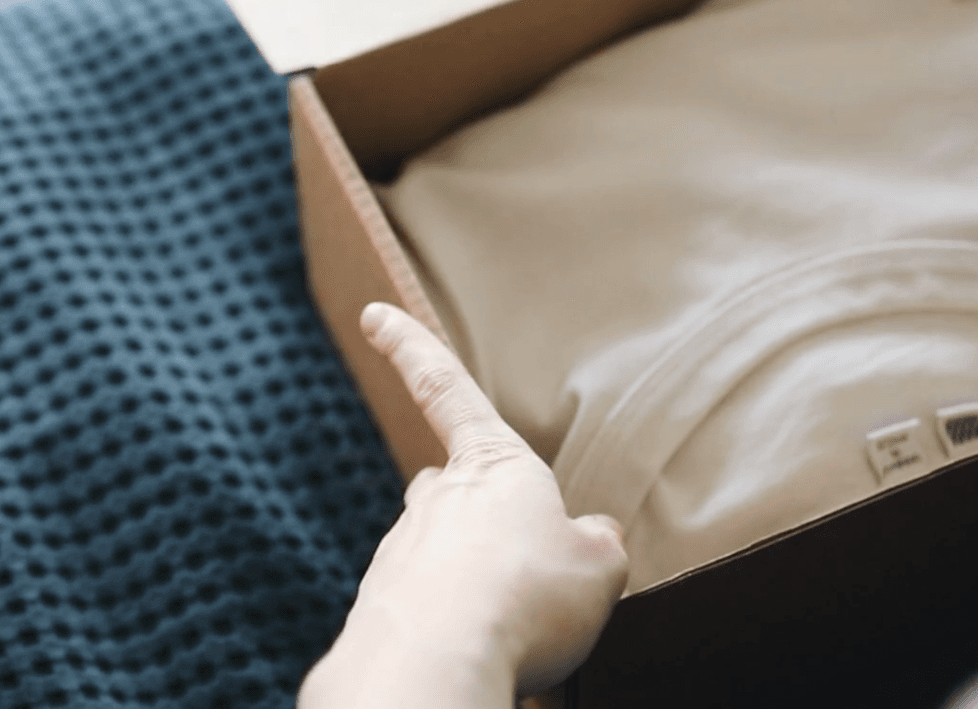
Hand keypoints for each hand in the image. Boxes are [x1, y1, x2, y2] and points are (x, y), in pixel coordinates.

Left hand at [299, 302, 628, 706]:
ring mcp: (402, 550)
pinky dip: (452, 619)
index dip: (409, 345)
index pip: (444, 388)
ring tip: (514, 622)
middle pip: (451, 485)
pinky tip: (479, 646)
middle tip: (517, 557)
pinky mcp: (381, 604)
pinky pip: (427, 602)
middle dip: (477, 509)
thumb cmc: (524, 600)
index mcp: (492, 466)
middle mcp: (438, 499)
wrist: (435, 669)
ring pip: (442, 549)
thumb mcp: (598, 567)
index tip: (373, 314)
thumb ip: (596, 543)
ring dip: (474, 576)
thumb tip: (592, 539)